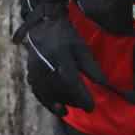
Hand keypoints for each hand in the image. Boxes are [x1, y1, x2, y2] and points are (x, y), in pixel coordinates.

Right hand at [10, 0, 105, 115]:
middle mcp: (46, 66)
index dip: (82, 96)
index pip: (72, 82)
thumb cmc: (65, 36)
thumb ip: (91, 67)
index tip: (91, 107)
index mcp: (61, 56)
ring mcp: (36, 71)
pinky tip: (60, 109)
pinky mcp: (31, 74)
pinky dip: (50, 103)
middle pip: (61, 90)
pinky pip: (40, 93)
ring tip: (75, 105)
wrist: (43, 25)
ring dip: (63, 102)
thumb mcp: (81, 47)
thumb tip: (103, 84)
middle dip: (74, 100)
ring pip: (50, 94)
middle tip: (85, 104)